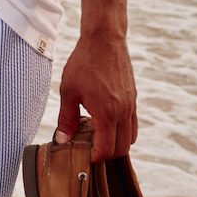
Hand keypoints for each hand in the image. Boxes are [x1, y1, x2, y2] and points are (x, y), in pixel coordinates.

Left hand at [55, 30, 137, 161]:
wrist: (104, 39)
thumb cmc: (85, 62)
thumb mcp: (68, 91)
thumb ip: (66, 119)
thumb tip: (62, 140)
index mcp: (107, 113)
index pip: (106, 149)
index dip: (94, 157)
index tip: (83, 154)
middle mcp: (123, 111)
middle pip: (122, 148)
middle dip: (106, 154)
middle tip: (89, 148)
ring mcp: (131, 105)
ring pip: (131, 138)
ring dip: (116, 143)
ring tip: (98, 137)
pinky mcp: (133, 98)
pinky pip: (133, 123)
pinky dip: (123, 131)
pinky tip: (107, 123)